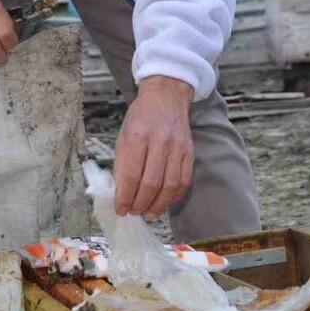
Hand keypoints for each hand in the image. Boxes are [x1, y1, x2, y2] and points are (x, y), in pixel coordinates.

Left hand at [114, 76, 194, 221]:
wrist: (166, 97)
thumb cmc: (140, 117)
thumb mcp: (123, 135)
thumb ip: (122, 164)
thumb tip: (121, 193)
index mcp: (137, 135)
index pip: (131, 174)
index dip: (124, 197)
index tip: (120, 209)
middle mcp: (159, 141)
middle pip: (151, 183)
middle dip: (140, 204)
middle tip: (133, 212)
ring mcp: (177, 147)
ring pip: (169, 186)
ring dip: (157, 205)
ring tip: (148, 213)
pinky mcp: (189, 152)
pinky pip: (184, 181)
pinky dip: (173, 197)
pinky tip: (164, 201)